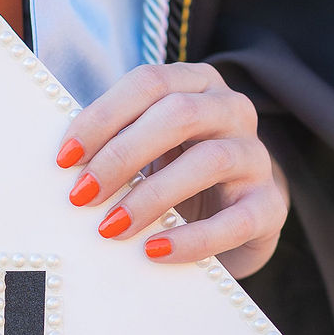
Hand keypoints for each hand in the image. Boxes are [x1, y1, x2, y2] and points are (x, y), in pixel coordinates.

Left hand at [54, 62, 288, 278]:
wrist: (237, 217)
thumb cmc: (178, 174)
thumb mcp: (149, 147)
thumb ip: (116, 141)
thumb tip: (64, 161)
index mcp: (197, 84)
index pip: (149, 82)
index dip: (102, 117)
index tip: (65, 159)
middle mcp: (232, 110)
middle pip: (178, 114)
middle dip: (121, 156)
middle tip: (81, 196)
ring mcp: (256, 156)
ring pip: (209, 162)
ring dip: (151, 196)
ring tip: (111, 228)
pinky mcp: (269, 205)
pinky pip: (236, 220)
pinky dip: (192, 238)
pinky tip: (156, 251)